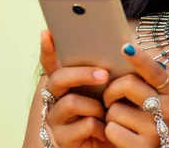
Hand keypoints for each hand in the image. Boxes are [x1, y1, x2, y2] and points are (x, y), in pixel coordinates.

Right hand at [40, 30, 113, 147]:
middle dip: (82, 74)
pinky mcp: (62, 139)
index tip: (48, 32)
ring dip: (96, 107)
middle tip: (104, 75)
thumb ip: (105, 73)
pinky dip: (101, 127)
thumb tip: (120, 48)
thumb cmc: (109, 115)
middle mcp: (55, 99)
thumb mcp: (106, 92)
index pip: (51, 63)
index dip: (47, 48)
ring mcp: (56, 119)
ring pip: (72, 102)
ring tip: (107, 113)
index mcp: (66, 85)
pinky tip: (105, 131)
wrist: (112, 146)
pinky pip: (85, 124)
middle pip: (59, 78)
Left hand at [102, 43, 168, 147]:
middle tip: (109, 99)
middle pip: (128, 85)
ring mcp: (155, 130)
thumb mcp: (165, 100)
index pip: (155, 72)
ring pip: (115, 109)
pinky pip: (111, 129)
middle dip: (111, 91)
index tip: (125, 47)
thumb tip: (137, 50)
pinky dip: (110, 133)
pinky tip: (120, 136)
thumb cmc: (158, 123)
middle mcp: (167, 110)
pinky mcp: (141, 147)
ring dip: (111, 116)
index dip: (140, 59)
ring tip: (121, 122)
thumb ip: (158, 77)